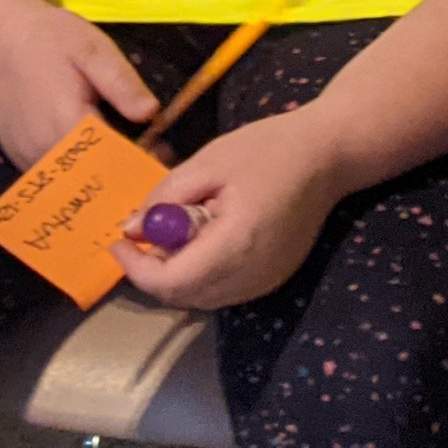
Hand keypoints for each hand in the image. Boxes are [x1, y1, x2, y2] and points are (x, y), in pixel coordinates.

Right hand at [0, 0, 159, 170]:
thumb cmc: (49, 38)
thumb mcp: (94, 49)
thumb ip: (121, 84)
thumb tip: (151, 114)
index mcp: (67, 125)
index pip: (112, 163)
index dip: (140, 166)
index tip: (163, 163)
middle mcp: (43, 152)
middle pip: (91, 181)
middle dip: (122, 178)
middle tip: (149, 164)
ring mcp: (25, 158)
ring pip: (70, 185)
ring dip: (98, 181)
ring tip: (126, 165)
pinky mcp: (17, 157)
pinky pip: (52, 178)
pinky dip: (75, 175)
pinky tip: (94, 161)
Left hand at [116, 107, 349, 310]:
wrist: (330, 155)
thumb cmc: (270, 149)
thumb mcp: (209, 160)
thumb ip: (167, 197)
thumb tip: (132, 228)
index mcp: (235, 245)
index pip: (171, 282)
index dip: (136, 268)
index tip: (118, 241)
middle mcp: (250, 276)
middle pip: (183, 297)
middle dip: (152, 271)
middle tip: (138, 236)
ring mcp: (264, 283)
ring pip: (201, 298)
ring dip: (174, 275)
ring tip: (167, 234)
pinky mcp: (272, 280)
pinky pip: (222, 291)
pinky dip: (199, 275)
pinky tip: (198, 241)